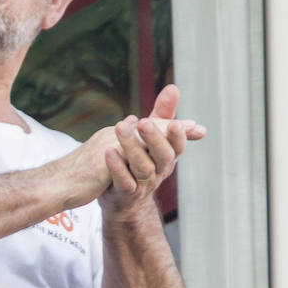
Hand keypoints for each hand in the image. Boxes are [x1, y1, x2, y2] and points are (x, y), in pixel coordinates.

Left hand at [99, 85, 205, 216]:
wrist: (124, 200)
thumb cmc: (140, 160)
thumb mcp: (151, 137)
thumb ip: (161, 114)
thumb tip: (173, 87)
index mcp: (167, 156)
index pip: (178, 146)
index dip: (178, 136)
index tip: (175, 124)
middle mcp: (159, 170)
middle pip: (163, 157)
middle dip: (155, 139)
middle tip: (144, 122)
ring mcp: (143, 184)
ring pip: (142, 168)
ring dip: (132, 147)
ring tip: (120, 127)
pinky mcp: (126, 193)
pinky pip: (124, 182)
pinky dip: (117, 167)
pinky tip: (108, 151)